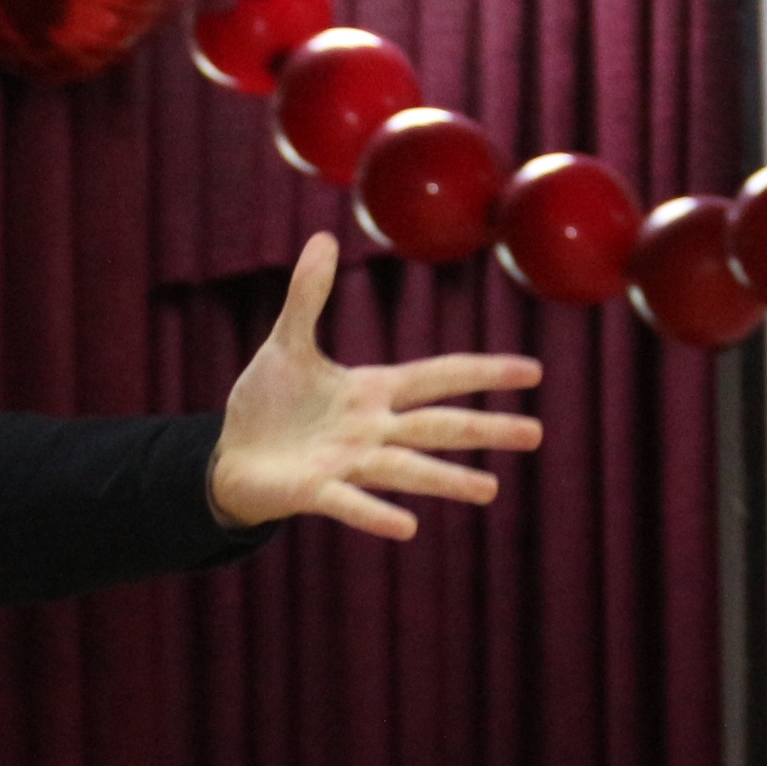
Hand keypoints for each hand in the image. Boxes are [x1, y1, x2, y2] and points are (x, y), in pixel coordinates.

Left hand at [208, 233, 542, 538]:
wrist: (231, 458)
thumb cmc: (268, 404)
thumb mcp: (287, 343)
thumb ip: (308, 295)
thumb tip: (324, 237)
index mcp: (372, 392)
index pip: (438, 377)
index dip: (483, 372)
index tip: (533, 371)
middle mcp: (371, 430)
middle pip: (437, 427)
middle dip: (485, 429)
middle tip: (535, 434)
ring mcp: (347, 463)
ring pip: (405, 468)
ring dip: (447, 479)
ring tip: (490, 490)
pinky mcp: (315, 491)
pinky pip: (350, 503)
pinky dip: (376, 514)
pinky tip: (408, 528)